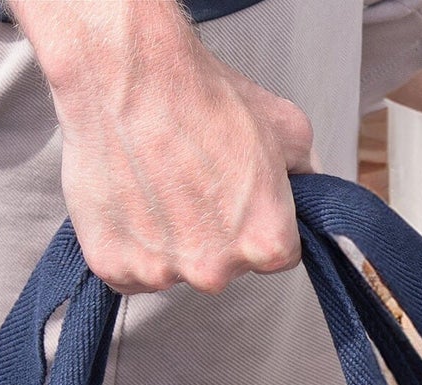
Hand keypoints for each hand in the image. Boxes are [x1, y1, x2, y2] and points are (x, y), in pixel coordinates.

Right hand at [11, 0, 314, 294]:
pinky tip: (131, 201)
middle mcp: (215, 270)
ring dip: (167, 241)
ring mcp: (161, 273)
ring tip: (157, 186)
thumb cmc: (198, 95)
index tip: (239, 198)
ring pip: (172, 270)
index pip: (275, 255)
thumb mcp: (284, 125)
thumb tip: (307, 190)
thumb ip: (304, 173)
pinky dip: (127, 244)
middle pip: (221, 267)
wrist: (124, 74)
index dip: (258, 222)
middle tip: (193, 183)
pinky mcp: (114, 267)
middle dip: (213, 235)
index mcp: (266, 242)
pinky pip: (128, 271)